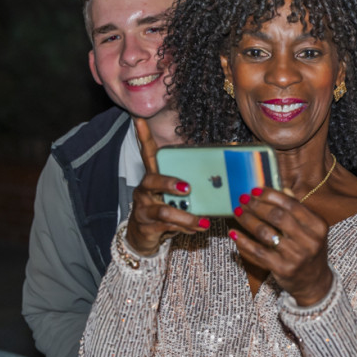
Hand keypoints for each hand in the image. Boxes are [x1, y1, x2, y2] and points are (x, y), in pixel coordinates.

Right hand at [125, 118, 208, 255]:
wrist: (143, 237)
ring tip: (203, 222)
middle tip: (187, 188)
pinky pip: (166, 226)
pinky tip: (196, 229)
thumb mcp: (174, 198)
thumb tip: (218, 183)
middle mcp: (144, 191)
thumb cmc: (163, 212)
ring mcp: (143, 208)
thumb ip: (188, 190)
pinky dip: (184, 228)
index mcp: (153, 178)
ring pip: (164, 210)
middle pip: (152, 181)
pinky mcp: (146, 226)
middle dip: (169, 183)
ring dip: (186, 216)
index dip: (143, 137)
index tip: (139, 119)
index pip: (147, 154)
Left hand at [228, 187, 331, 305]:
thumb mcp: (310, 230)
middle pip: (277, 217)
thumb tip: (281, 189)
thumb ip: (297, 210)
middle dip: (256, 206)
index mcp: (318, 226)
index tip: (254, 190)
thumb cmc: (309, 251)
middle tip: (242, 199)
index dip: (270, 195)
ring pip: (265, 233)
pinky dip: (243, 241)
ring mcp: (297, 256)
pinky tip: (234, 233)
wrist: (314, 282)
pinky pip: (258, 252)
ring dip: (247, 220)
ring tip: (237, 212)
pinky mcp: (283, 269)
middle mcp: (310, 241)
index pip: (291, 205)